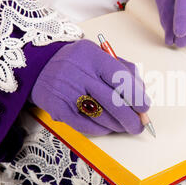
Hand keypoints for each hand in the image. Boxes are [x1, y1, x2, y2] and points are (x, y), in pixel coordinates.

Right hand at [31, 40, 149, 134]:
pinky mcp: (57, 108)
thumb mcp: (100, 55)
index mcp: (92, 55)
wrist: (40, 67)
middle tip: (139, 125)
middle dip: (131, 118)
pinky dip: (101, 129)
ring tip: (124, 126)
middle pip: (112, 101)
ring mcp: (65, 91)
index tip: (145, 107)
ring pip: (100, 116)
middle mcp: (77, 72)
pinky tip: (107, 127)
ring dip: (117, 125)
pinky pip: (85, 125)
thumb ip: (124, 71)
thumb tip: (143, 96)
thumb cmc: (79, 63)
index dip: (136, 96)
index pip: (120, 78)